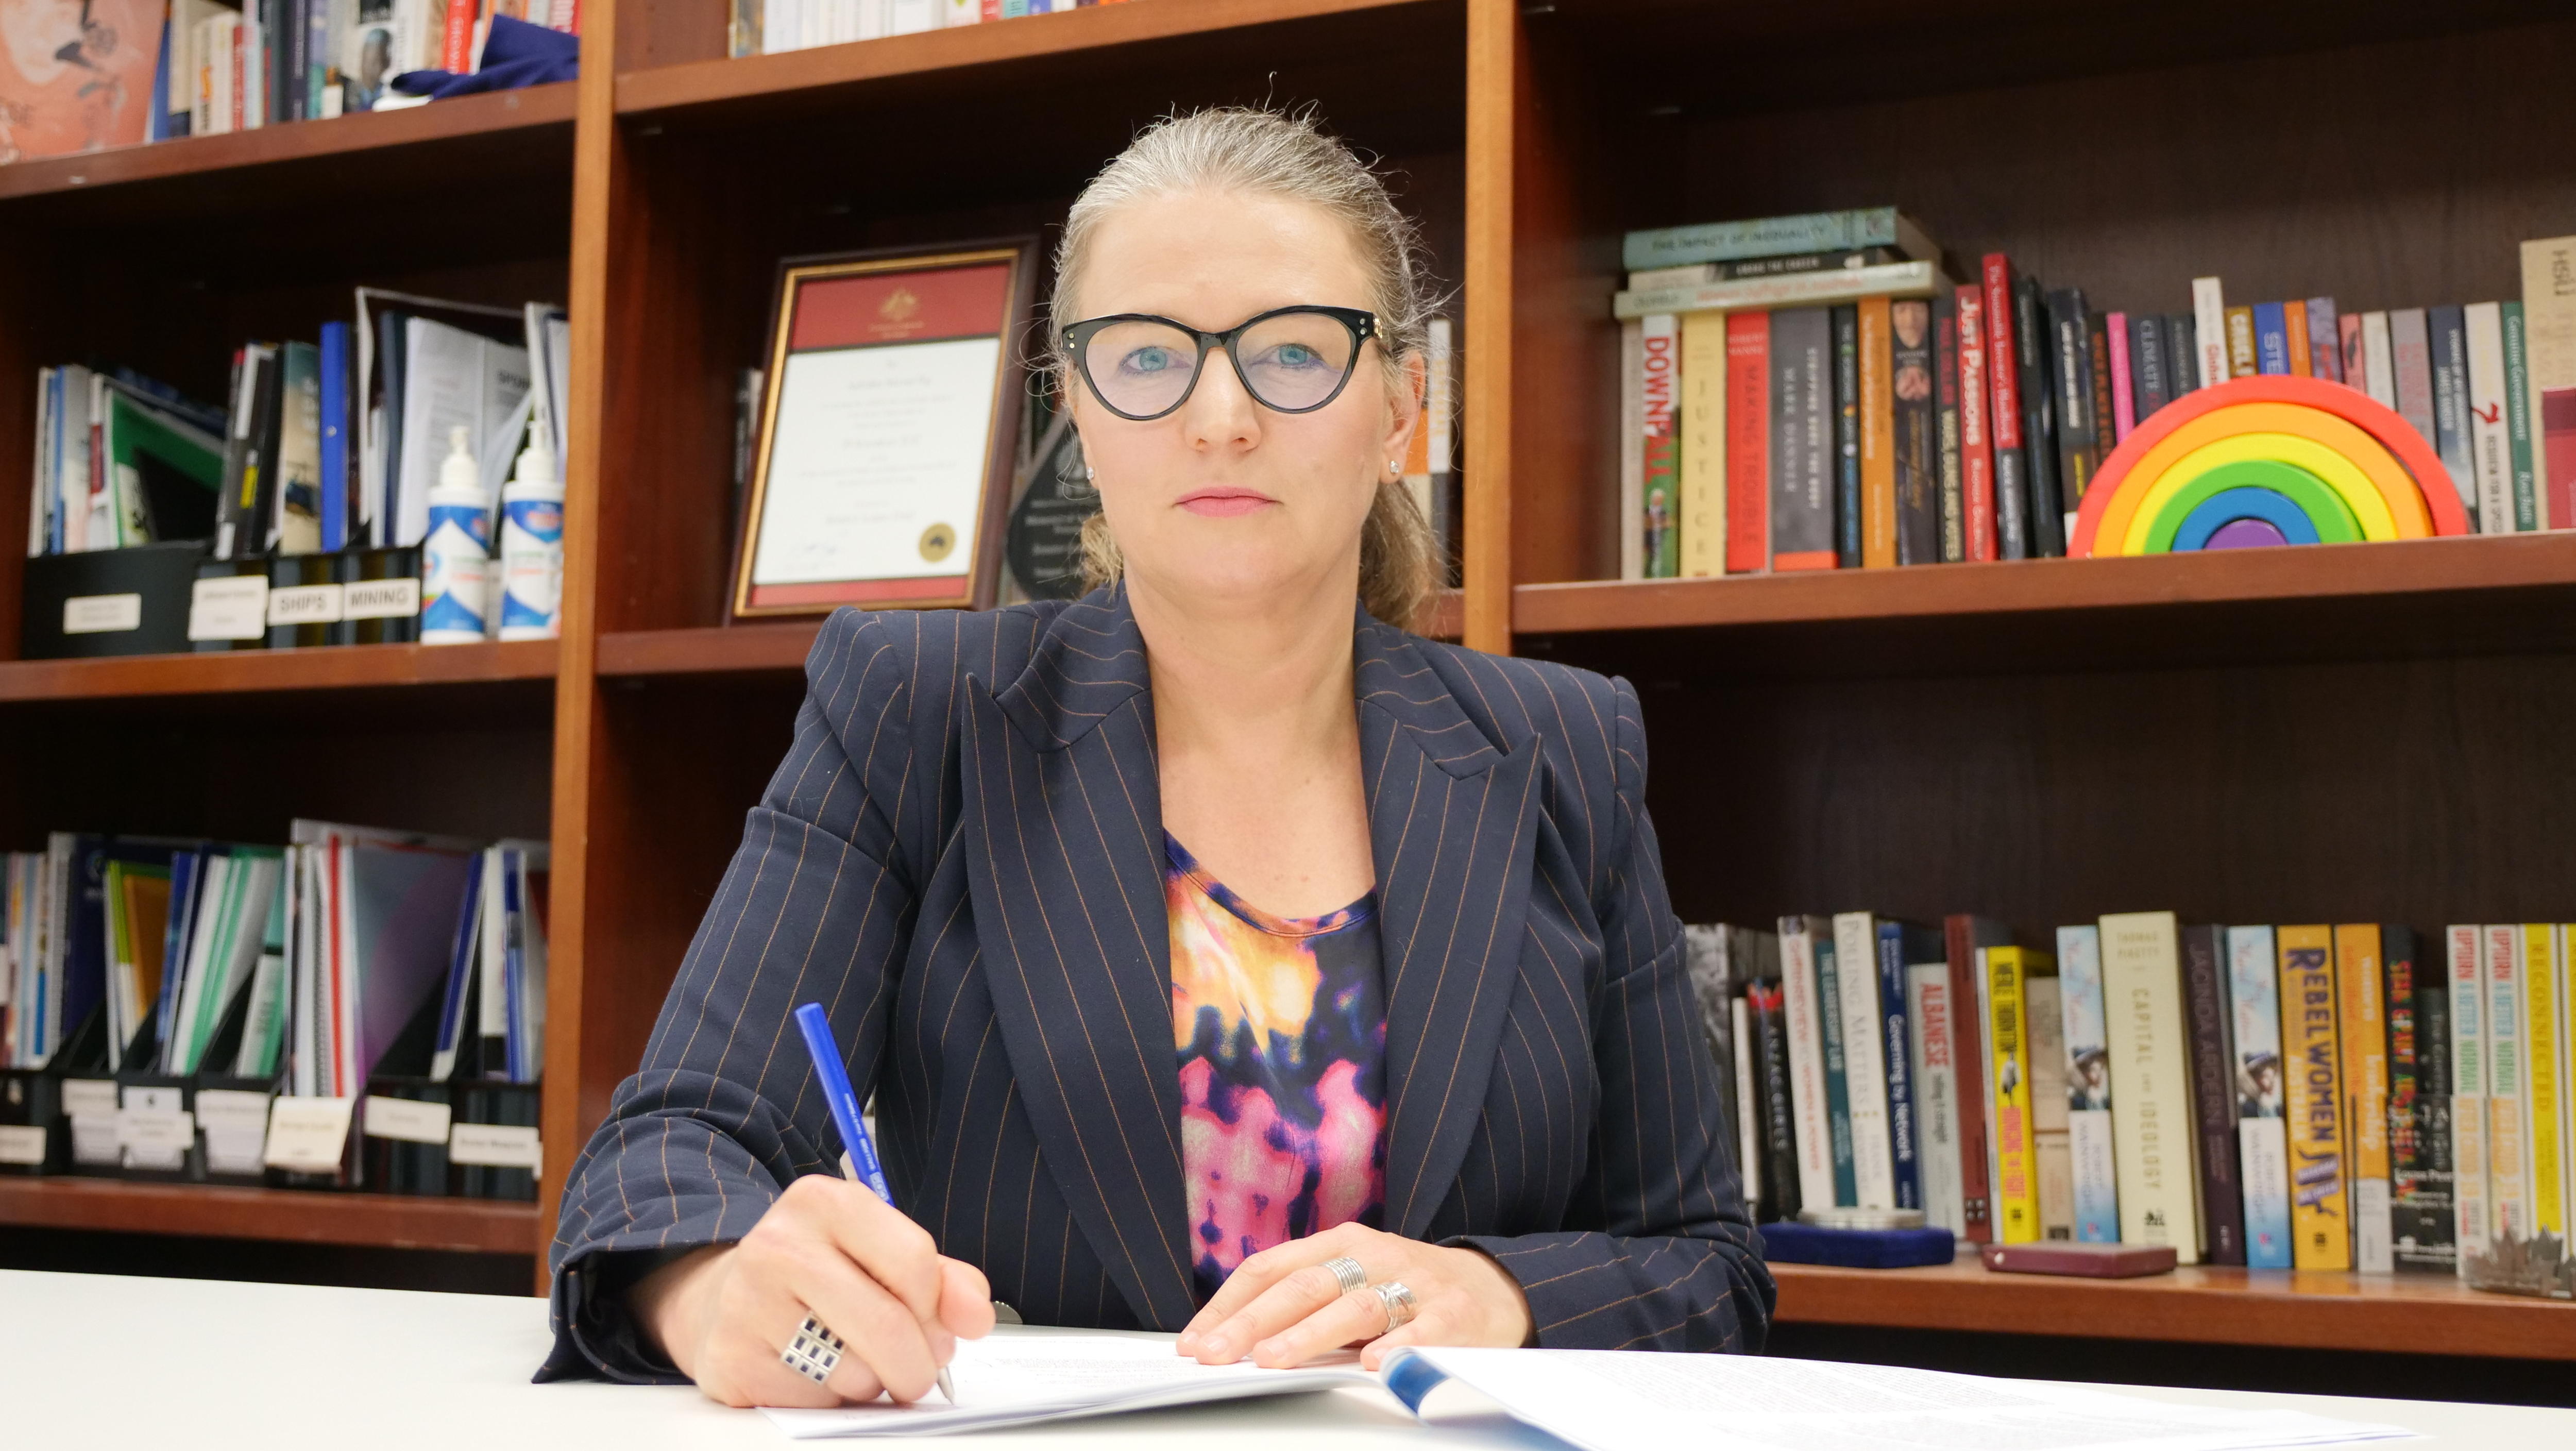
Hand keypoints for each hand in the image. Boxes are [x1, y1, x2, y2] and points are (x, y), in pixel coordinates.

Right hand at [631, 1175, 995, 1407]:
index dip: (936, 1309)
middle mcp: (778, 1244)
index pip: (914, 1261)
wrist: (725, 1298)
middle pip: (888, 1326)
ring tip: (849, 1359)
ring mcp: (747, 1303)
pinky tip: (812, 1373)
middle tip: (915, 1370)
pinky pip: (813, 1404)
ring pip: (854, 1374)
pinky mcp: (731, 1360)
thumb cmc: (821, 1276)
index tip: (934, 1324)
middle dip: (918, 1365)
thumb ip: (944, 1280)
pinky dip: (828, 1402)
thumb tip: (975, 1316)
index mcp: (825, 1202)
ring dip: (870, 1384)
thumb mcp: (882, 1253)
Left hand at [1173, 1222, 1532, 1370]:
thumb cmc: (1405, 1289)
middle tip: (1215, 1355)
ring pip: (1355, 1305)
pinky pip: (1423, 1330)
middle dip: (1252, 1322)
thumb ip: (1302, 1303)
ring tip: (1272, 1360)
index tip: (1194, 1341)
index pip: (1270, 1268)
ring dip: (1308, 1334)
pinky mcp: (1455, 1313)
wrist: (1493, 1286)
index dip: (1228, 1304)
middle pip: (1303, 1286)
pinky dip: (1397, 1346)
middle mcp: (1373, 1256)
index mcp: (1340, 1243)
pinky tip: (1372, 1364)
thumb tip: (1231, 1341)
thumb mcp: (1351, 1281)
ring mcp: (1415, 1282)